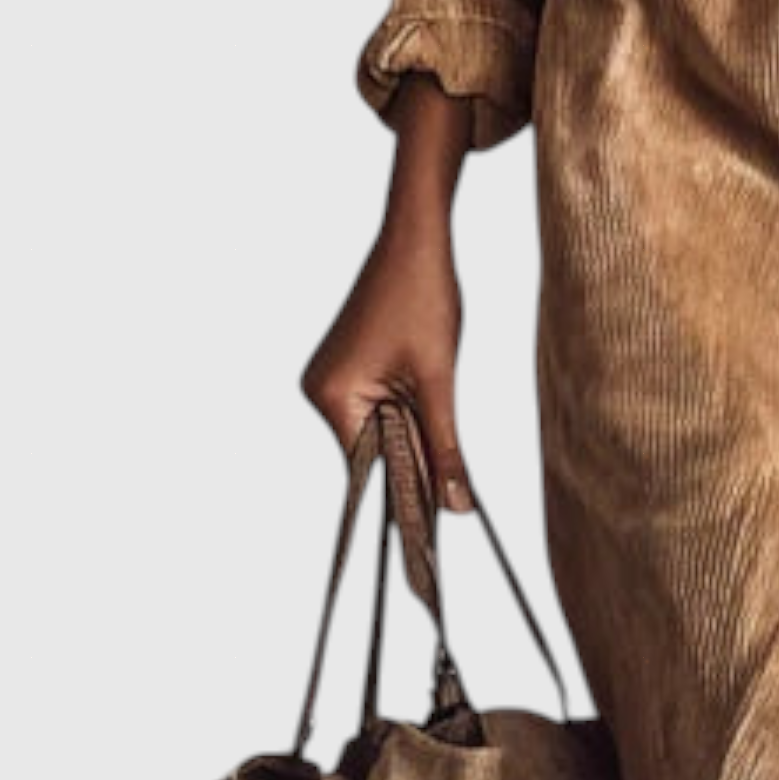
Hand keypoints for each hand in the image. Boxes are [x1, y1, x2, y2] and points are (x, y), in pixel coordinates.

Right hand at [301, 94, 474, 510]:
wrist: (417, 237)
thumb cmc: (425, 299)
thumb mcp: (440, 382)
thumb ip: (446, 448)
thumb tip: (458, 509)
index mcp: (331, 397)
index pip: (368, 468)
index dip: (402, 499)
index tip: (430, 542)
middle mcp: (320, 391)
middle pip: (375, 454)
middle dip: (415, 463)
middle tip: (457, 495)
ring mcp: (331, 379)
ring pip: (382, 432)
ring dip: (416, 434)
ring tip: (442, 408)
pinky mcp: (348, 368)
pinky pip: (381, 408)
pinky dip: (409, 414)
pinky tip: (431, 397)